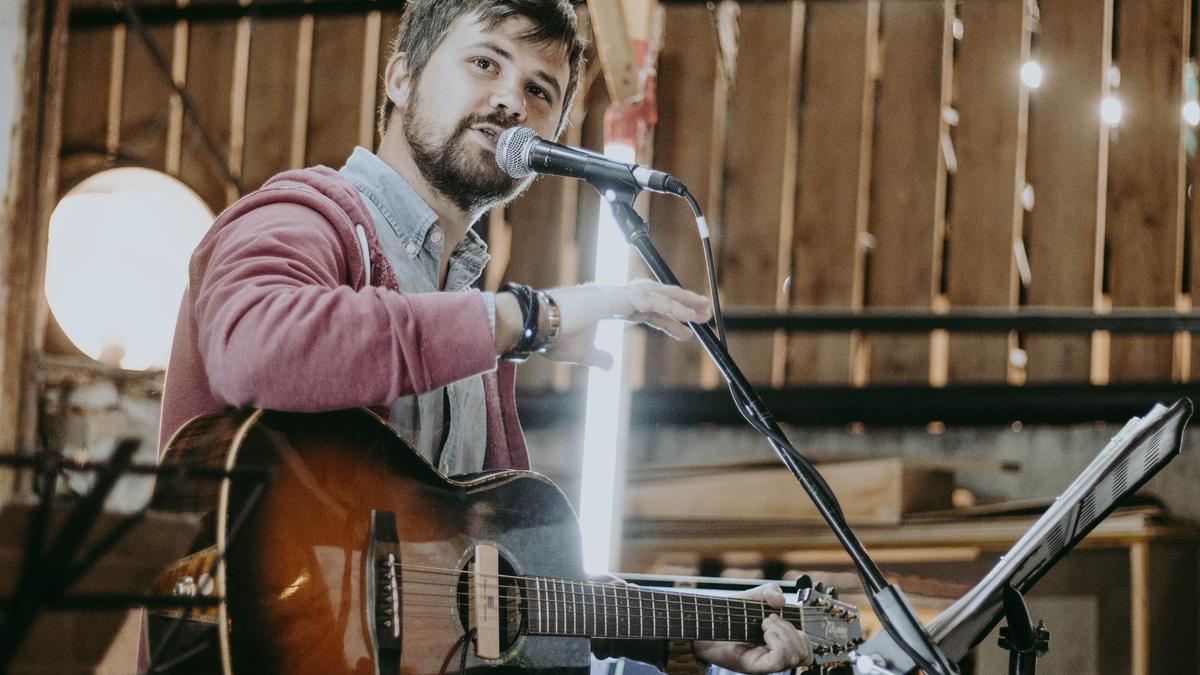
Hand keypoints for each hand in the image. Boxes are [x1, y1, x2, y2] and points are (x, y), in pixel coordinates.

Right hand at [496, 279, 711, 367]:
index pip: (646, 310)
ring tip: (704, 311)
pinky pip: (649, 301)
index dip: (668, 320)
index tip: (686, 332)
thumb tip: (611, 364)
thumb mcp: (582, 353)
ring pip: (658, 294)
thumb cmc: (553, 337)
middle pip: (657, 296)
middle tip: (706, 313)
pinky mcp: (614, 298)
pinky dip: (669, 306)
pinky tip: (685, 316)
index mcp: (609, 306)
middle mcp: (615, 295)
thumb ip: (599, 357)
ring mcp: (615, 293)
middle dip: (682, 304)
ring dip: (683, 302)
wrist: (536, 326)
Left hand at [693, 583, 812, 673]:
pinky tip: (764, 633)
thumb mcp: (751, 596)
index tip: (778, 615)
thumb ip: (769, 591)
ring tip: (765, 626)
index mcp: (780, 640)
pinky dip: (777, 643)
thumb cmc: (727, 614)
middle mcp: (776, 654)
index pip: (807, 646)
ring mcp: (767, 662)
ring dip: (784, 635)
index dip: (800, 631)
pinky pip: (779, 661)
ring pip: (795, 657)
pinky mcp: (756, 666)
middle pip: (806, 653)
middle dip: (792, 630)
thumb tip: (781, 600)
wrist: (705, 623)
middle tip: (769, 620)